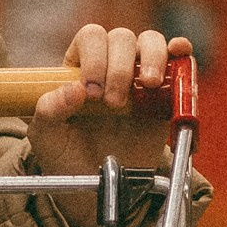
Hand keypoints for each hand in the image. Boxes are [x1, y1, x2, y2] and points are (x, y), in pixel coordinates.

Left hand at [29, 26, 185, 177]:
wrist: (99, 188)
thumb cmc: (68, 156)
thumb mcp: (45, 138)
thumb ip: (48, 111)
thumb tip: (74, 89)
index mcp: (79, 66)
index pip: (90, 38)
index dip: (94, 59)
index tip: (91, 93)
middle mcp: (111, 64)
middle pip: (121, 38)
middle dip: (119, 68)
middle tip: (114, 104)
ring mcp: (139, 76)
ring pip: (150, 42)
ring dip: (151, 58)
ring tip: (147, 85)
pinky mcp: (166, 92)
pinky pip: (178, 61)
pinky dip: (180, 53)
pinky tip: (178, 52)